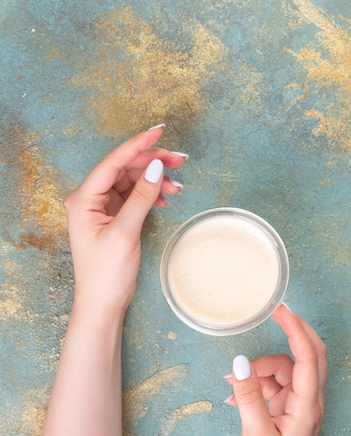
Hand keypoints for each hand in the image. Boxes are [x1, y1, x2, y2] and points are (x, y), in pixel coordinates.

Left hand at [65, 126, 186, 314]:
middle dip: (152, 163)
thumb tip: (156, 167)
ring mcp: (101, 208)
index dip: (138, 145)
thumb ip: (141, 197)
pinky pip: (134, 196)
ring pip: (132, 181)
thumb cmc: (106, 273)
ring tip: (178, 186)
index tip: (160, 132)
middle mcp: (90, 199)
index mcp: (84, 199)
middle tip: (180, 160)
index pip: (113, 162)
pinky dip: (151, 195)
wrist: (103, 303)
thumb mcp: (126, 232)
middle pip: (124, 169)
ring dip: (155, 180)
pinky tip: (165, 199)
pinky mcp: (113, 218)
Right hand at [226, 305, 327, 435]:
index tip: (281, 310)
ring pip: (284, 370)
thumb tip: (239, 363)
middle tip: (273, 315)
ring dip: (259, 370)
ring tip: (231, 385)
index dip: (296, 330)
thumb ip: (249, 397)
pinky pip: (274, 385)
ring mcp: (299, 405)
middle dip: (291, 334)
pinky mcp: (288, 411)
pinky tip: (234, 397)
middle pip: (308, 355)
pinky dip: (255, 385)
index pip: (308, 357)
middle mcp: (308, 401)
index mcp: (306, 406)